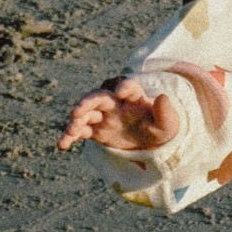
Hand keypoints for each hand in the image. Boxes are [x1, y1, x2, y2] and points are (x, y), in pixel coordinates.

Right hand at [58, 77, 179, 151]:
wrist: (151, 142)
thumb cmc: (161, 128)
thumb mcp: (169, 123)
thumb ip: (166, 111)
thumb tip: (163, 97)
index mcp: (134, 96)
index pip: (127, 86)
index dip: (123, 86)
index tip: (119, 93)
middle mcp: (115, 102)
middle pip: (99, 96)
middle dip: (88, 101)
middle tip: (78, 110)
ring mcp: (103, 115)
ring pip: (86, 113)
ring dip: (77, 120)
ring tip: (71, 130)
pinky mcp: (96, 130)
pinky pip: (80, 130)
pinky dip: (70, 136)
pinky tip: (62, 145)